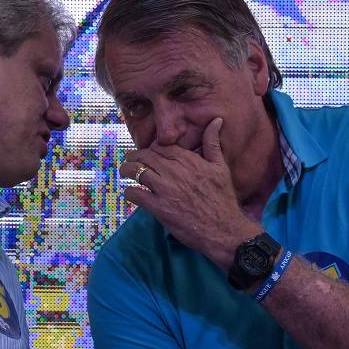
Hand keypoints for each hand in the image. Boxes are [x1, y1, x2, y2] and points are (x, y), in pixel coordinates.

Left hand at [119, 118, 258, 267]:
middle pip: (145, 156)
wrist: (224, 229)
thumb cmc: (223, 198)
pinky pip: (136, 194)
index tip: (147, 154)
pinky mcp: (160, 208)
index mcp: (188, 160)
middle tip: (129, 161)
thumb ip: (213, 143)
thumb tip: (216, 120)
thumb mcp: (220, 167)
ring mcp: (166, 189)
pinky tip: (131, 193)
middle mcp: (175, 171)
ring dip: (127, 170)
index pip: (160, 147)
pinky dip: (129, 192)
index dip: (150, 149)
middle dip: (134, 157)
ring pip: (137, 171)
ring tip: (124, 172)